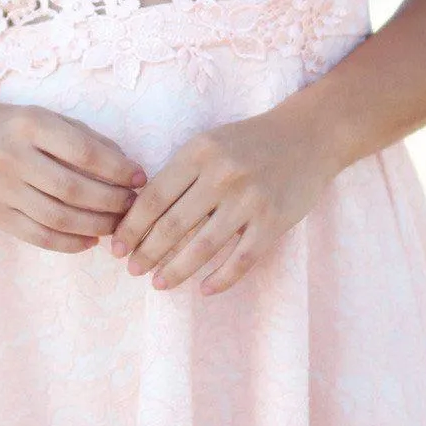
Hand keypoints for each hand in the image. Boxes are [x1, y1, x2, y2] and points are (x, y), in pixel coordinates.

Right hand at [0, 99, 147, 253]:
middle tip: (132, 206)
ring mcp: (0, 189)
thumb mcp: (51, 119)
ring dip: (95, 225)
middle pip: (72, 189)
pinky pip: (39, 237)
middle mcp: (11, 156)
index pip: (83, 152)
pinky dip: (70, 243)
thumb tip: (131, 171)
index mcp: (30, 124)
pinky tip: (91, 240)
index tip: (140, 179)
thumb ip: (90, 141)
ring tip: (116, 224)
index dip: (117, 169)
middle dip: (111, 201)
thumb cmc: (20, 129)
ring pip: (57, 218)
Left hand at [107, 100, 338, 294]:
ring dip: (176, 271)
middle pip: (172, 225)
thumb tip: (138, 214)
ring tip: (159, 284)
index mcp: (199, 153)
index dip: (131, 227)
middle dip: (147, 253)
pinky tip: (204, 289)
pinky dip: (220, 279)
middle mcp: (222, 175)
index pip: (154, 197)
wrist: (308, 136)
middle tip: (132, 271)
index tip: (117, 248)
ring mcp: (250, 200)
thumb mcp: (209, 144)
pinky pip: (241, 260)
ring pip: (203, 247)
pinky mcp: (274, 221)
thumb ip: (179, 174)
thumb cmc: (248, 143)